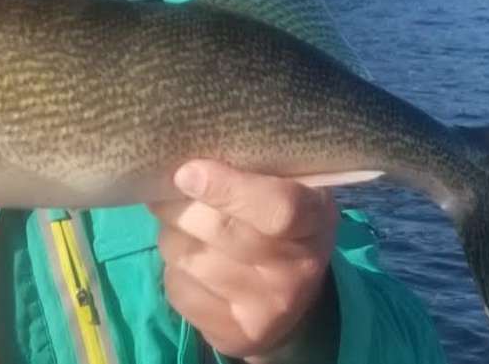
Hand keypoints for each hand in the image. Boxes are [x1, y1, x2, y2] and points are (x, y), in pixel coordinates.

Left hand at [148, 160, 338, 362]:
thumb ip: (248, 167)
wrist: (291, 297)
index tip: (187, 172)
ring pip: (188, 256)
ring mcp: (267, 309)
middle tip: (172, 187)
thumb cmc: (277, 223)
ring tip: (185, 224)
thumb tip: (187, 154)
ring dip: (173, 233)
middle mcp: (297, 271)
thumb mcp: (283, 186)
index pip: (278, 208)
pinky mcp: (235, 334)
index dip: (227, 188)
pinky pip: (178, 288)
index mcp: (315, 219)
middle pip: (218, 229)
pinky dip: (173, 268)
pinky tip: (191, 260)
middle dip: (180, 204)